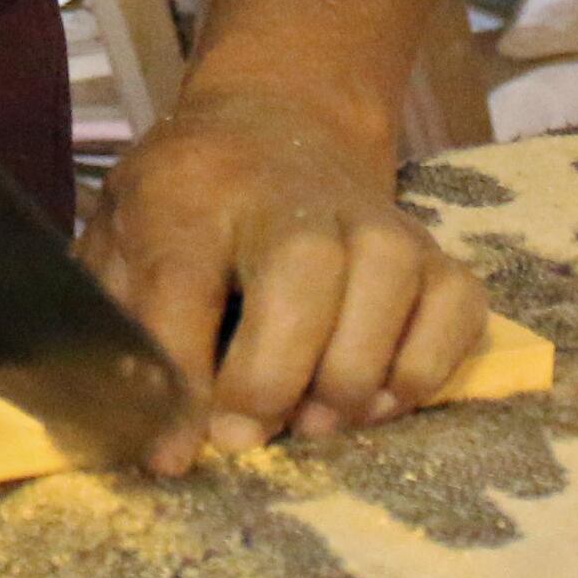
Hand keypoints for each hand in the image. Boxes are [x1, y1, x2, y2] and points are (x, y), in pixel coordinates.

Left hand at [84, 80, 487, 469]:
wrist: (278, 121)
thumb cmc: (187, 204)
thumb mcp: (123, 237)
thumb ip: (121, 323)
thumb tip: (139, 432)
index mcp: (191, 192)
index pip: (182, 280)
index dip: (179, 380)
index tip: (174, 455)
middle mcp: (291, 195)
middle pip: (303, 264)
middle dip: (276, 369)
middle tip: (247, 438)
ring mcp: (373, 217)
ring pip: (389, 277)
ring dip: (355, 371)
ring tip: (317, 423)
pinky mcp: (432, 247)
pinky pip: (456, 304)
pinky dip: (425, 366)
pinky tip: (379, 401)